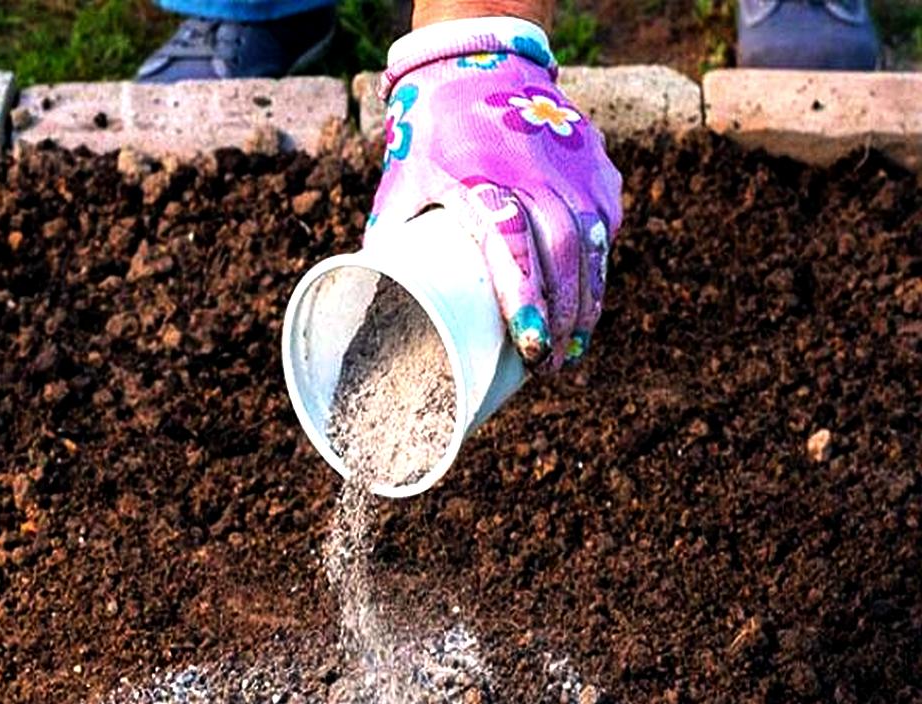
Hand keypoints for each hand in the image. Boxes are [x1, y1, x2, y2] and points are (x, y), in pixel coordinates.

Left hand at [366, 18, 622, 370]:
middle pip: (564, 256)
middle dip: (565, 319)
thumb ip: (392, 236)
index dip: (526, 301)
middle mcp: (536, 174)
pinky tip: (590, 294)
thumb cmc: (431, 131)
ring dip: (589, 301)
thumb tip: (378, 295)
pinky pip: (606, 221)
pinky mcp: (595, 162)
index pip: (513, 248)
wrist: (480, 57)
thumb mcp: (402, 180)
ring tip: (577, 346)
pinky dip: (600, 262)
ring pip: (594, 244)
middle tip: (553, 365)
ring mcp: (573, 166)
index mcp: (482, 181)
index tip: (532, 347)